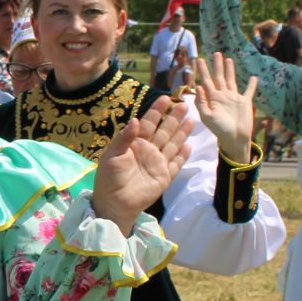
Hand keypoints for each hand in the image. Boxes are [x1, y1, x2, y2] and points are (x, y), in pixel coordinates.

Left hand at [91, 95, 193, 230]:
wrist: (114, 203)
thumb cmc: (109, 178)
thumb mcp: (112, 155)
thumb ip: (124, 138)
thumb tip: (136, 119)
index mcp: (134, 143)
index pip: (148, 123)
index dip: (157, 111)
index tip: (166, 98)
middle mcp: (148, 150)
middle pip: (164, 130)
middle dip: (174, 118)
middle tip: (185, 104)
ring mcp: (157, 163)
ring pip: (173, 144)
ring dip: (182, 132)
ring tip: (192, 120)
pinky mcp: (164, 177)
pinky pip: (176, 164)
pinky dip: (183, 155)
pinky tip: (189, 146)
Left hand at [191, 54, 256, 161]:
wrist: (234, 138)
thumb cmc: (219, 129)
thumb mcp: (207, 117)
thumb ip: (201, 102)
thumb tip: (198, 86)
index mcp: (212, 98)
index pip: (206, 81)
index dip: (202, 71)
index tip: (199, 60)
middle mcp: (222, 96)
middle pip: (219, 77)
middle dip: (217, 66)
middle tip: (215, 53)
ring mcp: (234, 98)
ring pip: (231, 80)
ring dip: (230, 70)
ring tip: (228, 59)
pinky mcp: (245, 102)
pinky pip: (249, 91)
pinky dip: (251, 85)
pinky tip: (254, 77)